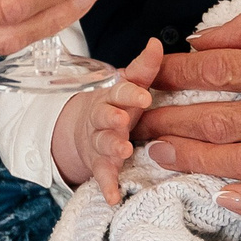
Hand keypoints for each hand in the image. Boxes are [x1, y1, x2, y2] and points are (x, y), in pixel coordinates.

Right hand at [52, 41, 163, 203]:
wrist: (83, 129)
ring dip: (111, 148)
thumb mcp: (128, 85)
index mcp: (113, 97)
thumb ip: (144, 67)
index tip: (144, 95)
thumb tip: (157, 42)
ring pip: (103, 144)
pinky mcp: (98, 164)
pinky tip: (114, 197)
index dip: (130, 93)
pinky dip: (107, 186)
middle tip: (122, 121)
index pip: (120, 91)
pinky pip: (101, 176)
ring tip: (122, 152)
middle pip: (105, 117)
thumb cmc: (116, 105)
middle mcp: (103, 119)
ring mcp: (98, 142)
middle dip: (112, 119)